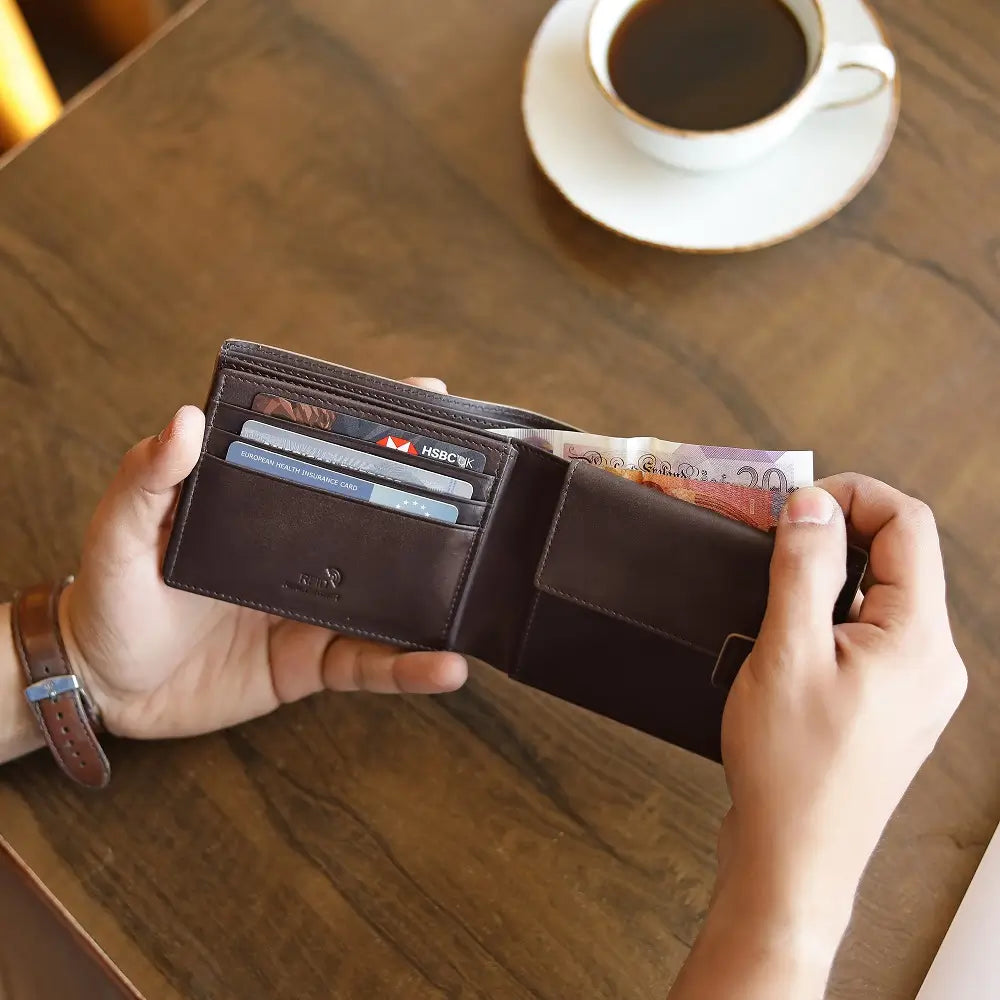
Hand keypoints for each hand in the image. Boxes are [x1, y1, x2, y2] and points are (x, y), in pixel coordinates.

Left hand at [61, 378, 467, 739]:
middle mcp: (300, 552)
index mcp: (263, 508)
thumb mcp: (120, 531)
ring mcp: (313, 608)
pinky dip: (409, 670)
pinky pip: (370, 666)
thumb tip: (185, 420)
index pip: (327, 458)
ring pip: (389, 599)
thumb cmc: (109, 598)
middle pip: (376, 523)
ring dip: (436, 595)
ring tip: (478, 591)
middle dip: (431, 505)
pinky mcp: (313, 664)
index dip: (375, 429)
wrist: (104, 688)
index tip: (425, 398)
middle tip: (483, 490)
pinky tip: (445, 667)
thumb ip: (148, 480)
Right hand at [719, 475, 965, 935]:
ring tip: (775, 596)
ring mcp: (917, 687)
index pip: (908, 527)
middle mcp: (933, 661)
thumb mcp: (785, 653)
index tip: (796, 505)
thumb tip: (811, 504)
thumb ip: (801, 569)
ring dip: (831, 578)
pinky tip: (789, 639)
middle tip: (777, 542)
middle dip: (838, 535)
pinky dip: (832, 615)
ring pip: (883, 597)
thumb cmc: (789, 768)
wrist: (793, 858)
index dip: (853, 496)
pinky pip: (871, 634)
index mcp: (920, 641)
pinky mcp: (892, 705)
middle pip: (900, 559)